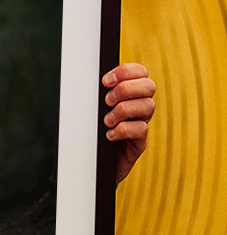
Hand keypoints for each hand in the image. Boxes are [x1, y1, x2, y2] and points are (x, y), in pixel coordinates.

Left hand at [102, 62, 155, 183]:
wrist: (92, 163)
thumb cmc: (91, 131)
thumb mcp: (93, 108)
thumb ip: (97, 93)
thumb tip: (86, 77)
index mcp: (130, 93)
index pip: (140, 72)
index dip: (126, 71)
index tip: (105, 81)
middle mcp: (139, 106)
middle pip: (149, 86)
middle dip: (125, 89)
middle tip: (107, 101)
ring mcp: (141, 123)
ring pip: (148, 106)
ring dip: (123, 110)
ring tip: (107, 121)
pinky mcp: (140, 142)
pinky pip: (141, 129)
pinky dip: (123, 130)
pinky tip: (109, 135)